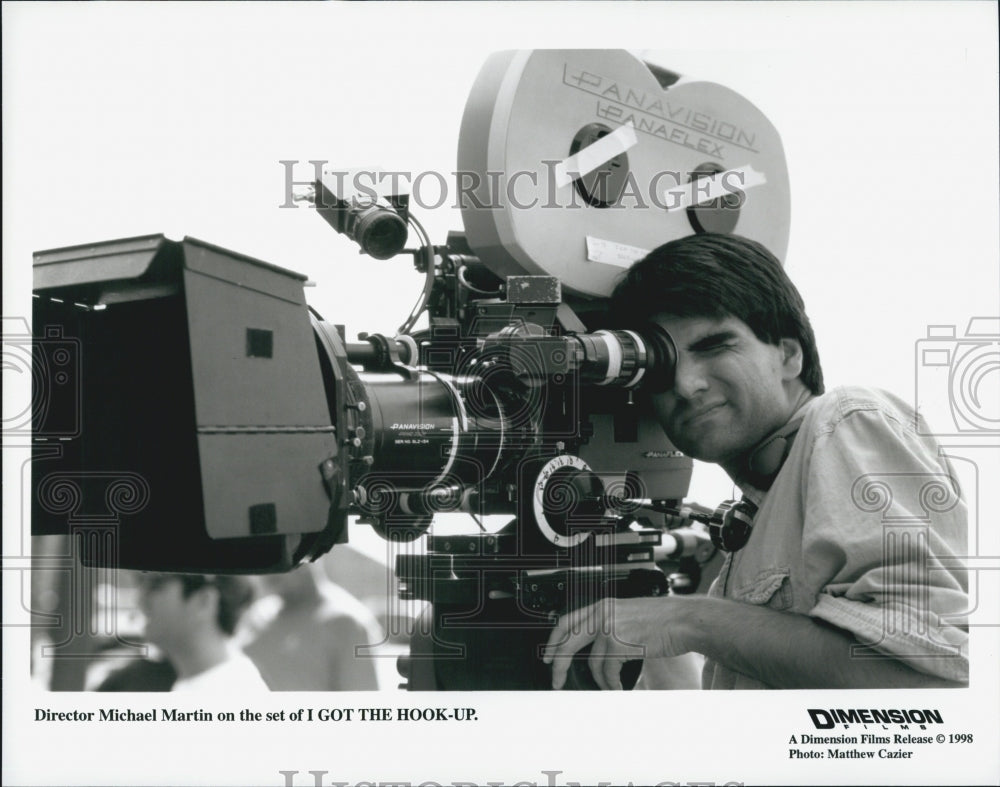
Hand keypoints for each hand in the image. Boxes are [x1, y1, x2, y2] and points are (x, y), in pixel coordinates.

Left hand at [542, 597, 683, 689]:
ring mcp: (609, 629)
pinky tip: (618, 686)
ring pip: (592, 663)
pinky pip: (608, 673)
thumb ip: (609, 625)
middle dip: (558, 664)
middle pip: (567, 641)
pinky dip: (612, 684)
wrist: (684, 621)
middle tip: (555, 679)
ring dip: (600, 680)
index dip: (554, 640)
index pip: (567, 622)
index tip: (548, 654)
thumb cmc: (664, 620)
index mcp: (602, 606)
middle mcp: (602, 614)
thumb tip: (594, 648)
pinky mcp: (619, 644)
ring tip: (609, 686)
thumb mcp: (628, 615)